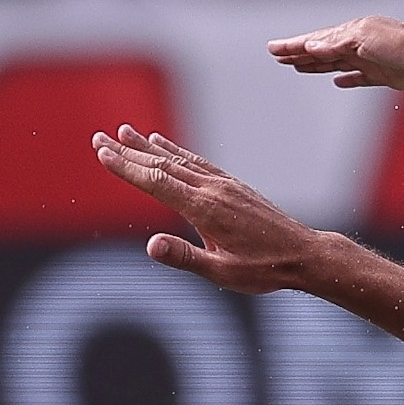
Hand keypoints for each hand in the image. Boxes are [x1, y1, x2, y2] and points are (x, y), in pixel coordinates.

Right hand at [93, 127, 326, 292]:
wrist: (304, 254)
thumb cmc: (263, 269)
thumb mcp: (222, 272)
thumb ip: (185, 258)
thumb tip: (151, 246)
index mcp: (205, 208)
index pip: (157, 181)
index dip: (127, 167)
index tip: (102, 152)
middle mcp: (212, 188)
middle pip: (162, 164)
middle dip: (128, 151)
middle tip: (99, 136)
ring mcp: (224, 184)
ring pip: (179, 159)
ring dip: (149, 146)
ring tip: (126, 132)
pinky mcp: (232, 185)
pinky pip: (197, 161)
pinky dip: (175, 151)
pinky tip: (165, 146)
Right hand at [265, 16, 403, 91]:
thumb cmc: (401, 43)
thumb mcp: (364, 39)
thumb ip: (338, 43)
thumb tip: (311, 47)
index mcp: (348, 34)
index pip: (314, 41)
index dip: (292, 45)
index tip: (273, 48)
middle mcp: (355, 46)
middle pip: (320, 51)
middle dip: (297, 53)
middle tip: (278, 56)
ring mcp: (368, 60)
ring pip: (334, 64)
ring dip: (315, 65)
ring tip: (297, 66)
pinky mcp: (382, 75)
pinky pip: (357, 78)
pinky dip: (345, 80)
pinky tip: (337, 82)